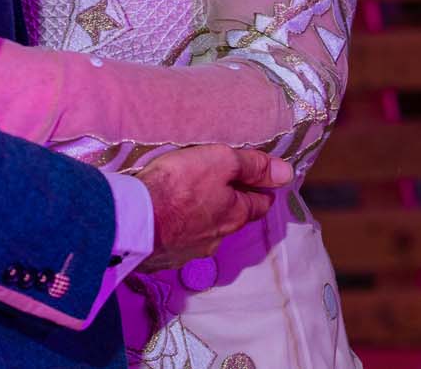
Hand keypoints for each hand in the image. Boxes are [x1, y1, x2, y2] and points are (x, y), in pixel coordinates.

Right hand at [135, 145, 291, 271]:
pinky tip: (167, 220)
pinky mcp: (166, 257)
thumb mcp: (220, 162)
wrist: (133, 219)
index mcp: (235, 215)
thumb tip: (287, 173)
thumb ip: (252, 166)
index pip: (259, 204)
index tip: (262, 184)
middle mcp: (218, 238)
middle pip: (232, 219)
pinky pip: (179, 241)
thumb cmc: (179, 185)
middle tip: (223, 188)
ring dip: (202, 218)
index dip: (263, 191)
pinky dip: (178, 229)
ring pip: (205, 232)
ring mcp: (190, 251)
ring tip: (189, 201)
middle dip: (231, 205)